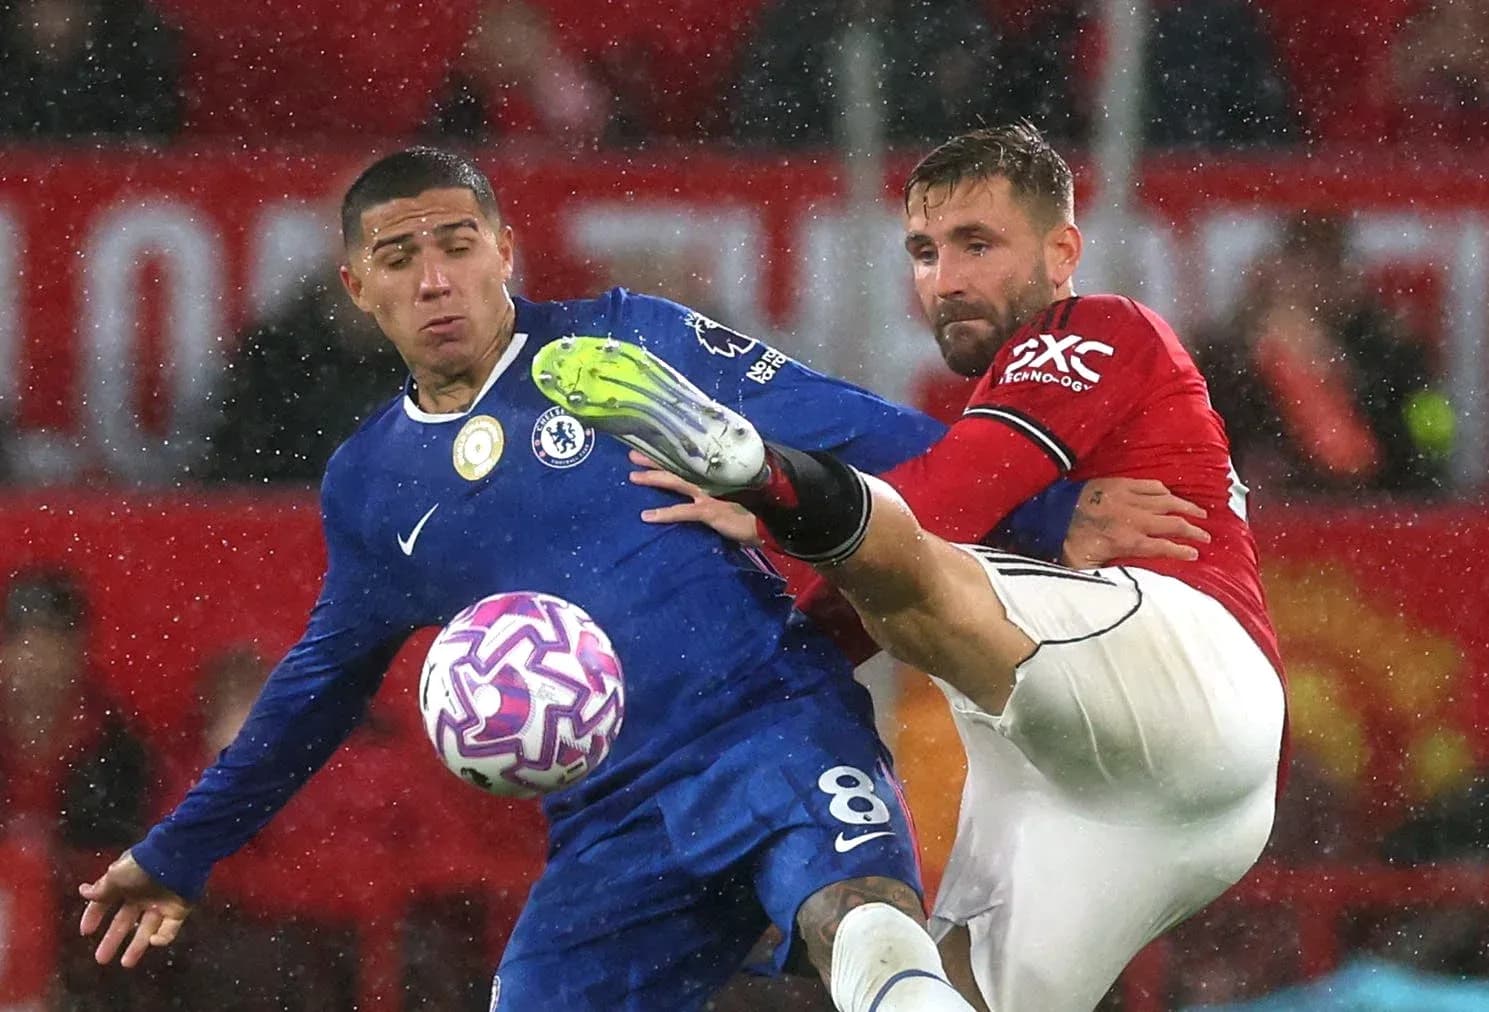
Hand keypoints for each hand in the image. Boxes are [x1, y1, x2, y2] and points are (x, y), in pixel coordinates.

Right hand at [79, 850, 191, 967]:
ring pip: (146, 930)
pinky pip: (169, 929)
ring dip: (136, 947)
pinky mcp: (178, 910)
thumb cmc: (142, 866)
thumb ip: (100, 888)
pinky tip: (153, 940)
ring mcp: (161, 904)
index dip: (94, 916)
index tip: (85, 932)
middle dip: (112, 940)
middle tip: (100, 959)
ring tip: (125, 964)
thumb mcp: (116, 875)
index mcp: (125, 885)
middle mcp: (142, 896)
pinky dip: (162, 937)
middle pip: (124, 922)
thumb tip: (83, 892)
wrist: (177, 858)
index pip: (106, 903)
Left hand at [628, 450, 762, 546]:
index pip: (690, 456)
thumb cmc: (758, 503)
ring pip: (676, 481)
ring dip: (653, 477)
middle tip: (633, 453)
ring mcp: (710, 493)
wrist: (773, 521)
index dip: (671, 449)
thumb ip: (727, 474)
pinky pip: (682, 511)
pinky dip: (663, 513)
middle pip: (678, 463)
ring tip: (633, 475)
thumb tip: (715, 466)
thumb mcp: (743, 483)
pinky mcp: (710, 511)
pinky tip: (646, 516)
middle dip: (655, 458)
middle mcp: (712, 477)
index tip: (654, 441)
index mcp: (718, 469)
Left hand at [1061, 477, 1209, 568]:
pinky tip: (1171, 495)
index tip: (1195, 554)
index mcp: (1126, 541)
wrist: (1048, 512)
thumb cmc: (1065, 542)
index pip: (1163, 547)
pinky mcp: (1120, 483)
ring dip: (1186, 508)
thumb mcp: (1085, 568)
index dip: (1182, 551)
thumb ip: (1107, 574)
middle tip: (1207, 536)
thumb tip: (1121, 586)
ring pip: (1166, 501)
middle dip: (1193, 530)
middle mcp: (1132, 519)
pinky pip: (1149, 484)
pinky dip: (1163, 490)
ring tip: (1201, 514)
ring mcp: (1127, 498)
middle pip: (1172, 523)